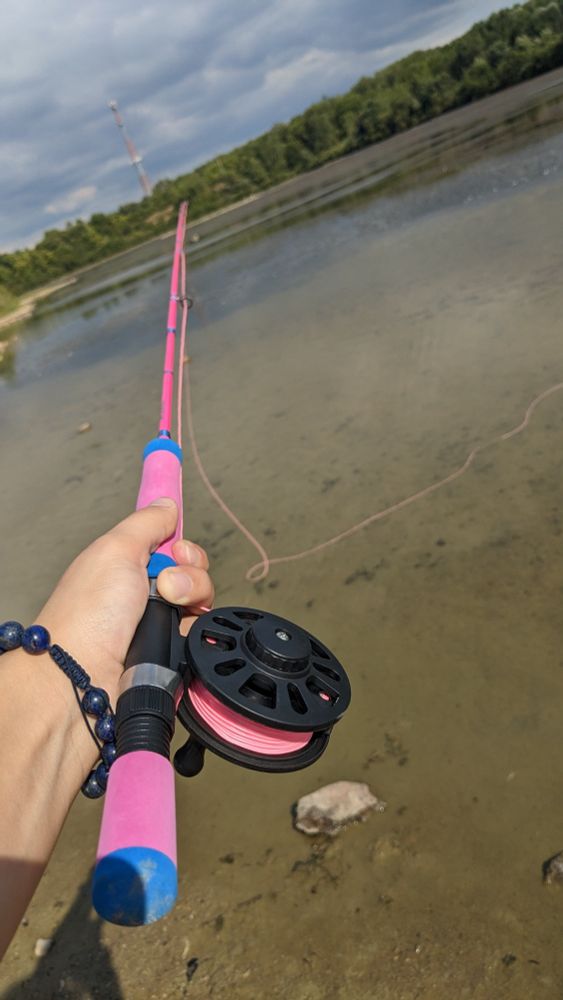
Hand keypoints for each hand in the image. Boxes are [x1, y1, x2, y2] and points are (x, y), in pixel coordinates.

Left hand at [39, 497, 213, 706]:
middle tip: (167, 585)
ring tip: (169, 612)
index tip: (178, 548)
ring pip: (202, 604)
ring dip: (193, 599)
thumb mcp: (115, 549)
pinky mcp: (173, 657)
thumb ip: (146, 523)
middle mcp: (144, 598)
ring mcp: (159, 629)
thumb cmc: (89, 614)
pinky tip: (177, 636)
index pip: (172, 549)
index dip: (182, 547)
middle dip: (191, 574)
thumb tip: (167, 503)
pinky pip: (202, 636)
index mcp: (127, 569)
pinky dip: (194, 632)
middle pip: (194, 574)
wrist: (83, 678)